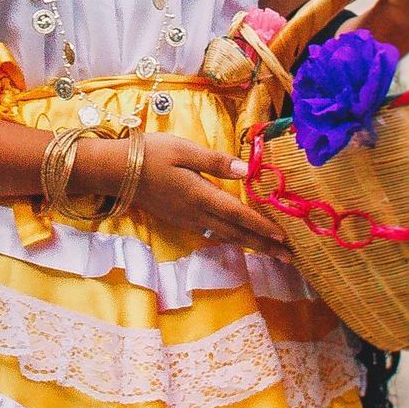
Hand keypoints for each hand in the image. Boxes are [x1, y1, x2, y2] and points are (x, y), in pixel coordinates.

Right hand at [80, 131, 290, 251]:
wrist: (117, 172)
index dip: (262, 226)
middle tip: (291, 258)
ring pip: (226, 235)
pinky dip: (233, 238)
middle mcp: (197, 213)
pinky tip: (241, 238)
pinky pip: (213, 232)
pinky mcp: (181, 219)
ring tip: (273, 253)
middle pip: (237, 233)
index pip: (238, 214)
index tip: (285, 238)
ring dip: (251, 245)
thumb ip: (215, 161)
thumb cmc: (151, 154)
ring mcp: (188, 219)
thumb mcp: (183, 149)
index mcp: (200, 195)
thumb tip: (246, 171)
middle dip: (265, 246)